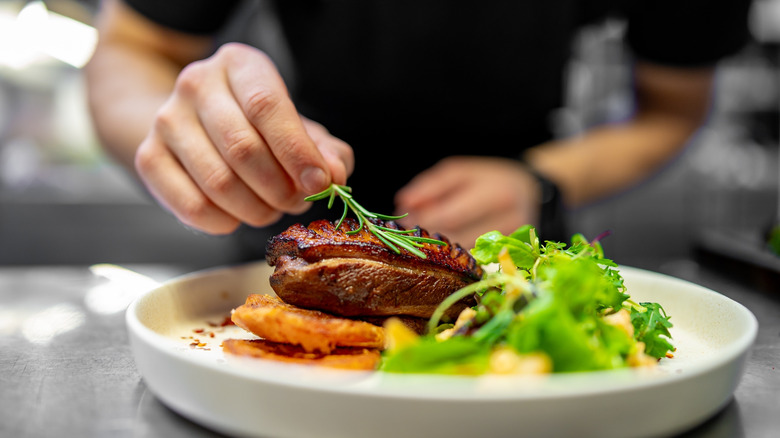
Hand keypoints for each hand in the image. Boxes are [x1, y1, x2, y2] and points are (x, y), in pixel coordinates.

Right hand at [134, 43, 353, 233]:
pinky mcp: (148, 157)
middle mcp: (197, 84)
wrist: (195, 124)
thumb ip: (325, 152)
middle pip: (242, 148)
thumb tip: (334, 176)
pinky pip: (192, 205)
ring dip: (256, 209)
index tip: (318, 182)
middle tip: (295, 202)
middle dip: (279, 188)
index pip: (266, 106)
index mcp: (239, 65)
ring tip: (269, 208)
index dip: (296, 151)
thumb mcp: (298, 129)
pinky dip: (225, 222)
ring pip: (218, 182)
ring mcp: (167, 120)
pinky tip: (237, 215)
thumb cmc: (258, 127)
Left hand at [394, 156, 539, 247]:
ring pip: (464, 255)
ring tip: (420, 240)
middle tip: (406, 233)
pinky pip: (474, 263)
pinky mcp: (512, 259)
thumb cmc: (490, 180)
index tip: (402, 220)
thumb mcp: (462, 172)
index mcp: (497, 193)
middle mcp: (510, 220)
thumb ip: (431, 185)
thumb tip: (403, 201)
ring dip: (437, 250)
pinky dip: (453, 259)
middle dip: (427, 237)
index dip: (422, 220)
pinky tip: (441, 252)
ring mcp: (513, 244)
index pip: (451, 215)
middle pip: (457, 238)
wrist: (533, 193)